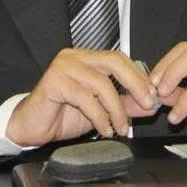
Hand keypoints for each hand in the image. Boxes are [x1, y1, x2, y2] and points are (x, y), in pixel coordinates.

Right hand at [6, 48, 158, 146]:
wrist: (31, 126)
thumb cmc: (62, 114)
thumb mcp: (101, 110)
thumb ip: (125, 104)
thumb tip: (153, 104)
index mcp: (87, 58)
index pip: (120, 58)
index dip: (139, 76)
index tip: (155, 97)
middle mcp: (75, 56)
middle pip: (114, 61)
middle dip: (135, 83)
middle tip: (148, 104)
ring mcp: (63, 66)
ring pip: (101, 82)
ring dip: (116, 108)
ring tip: (120, 128)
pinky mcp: (53, 81)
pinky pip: (84, 97)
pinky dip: (99, 115)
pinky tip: (103, 129)